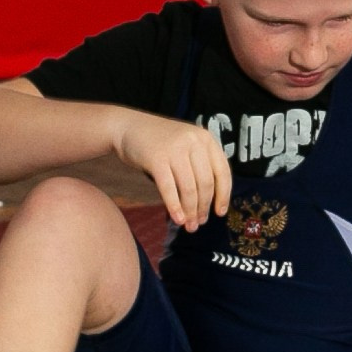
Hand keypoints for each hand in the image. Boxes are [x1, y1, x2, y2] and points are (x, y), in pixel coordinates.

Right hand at [114, 111, 232, 229]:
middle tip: (199, 223)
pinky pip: (169, 189)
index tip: (220, 212)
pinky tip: (177, 219)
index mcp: (205, 138)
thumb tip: (210, 201)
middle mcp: (194, 142)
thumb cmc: (159, 141)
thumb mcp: (186, 144)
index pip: (222, 171)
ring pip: (189, 188)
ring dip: (190, 211)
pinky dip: (175, 207)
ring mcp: (175, 149)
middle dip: (204, 207)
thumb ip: (199, 164)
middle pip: (206, 183)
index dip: (224, 195)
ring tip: (189, 225)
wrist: (128, 126)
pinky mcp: (157, 159)